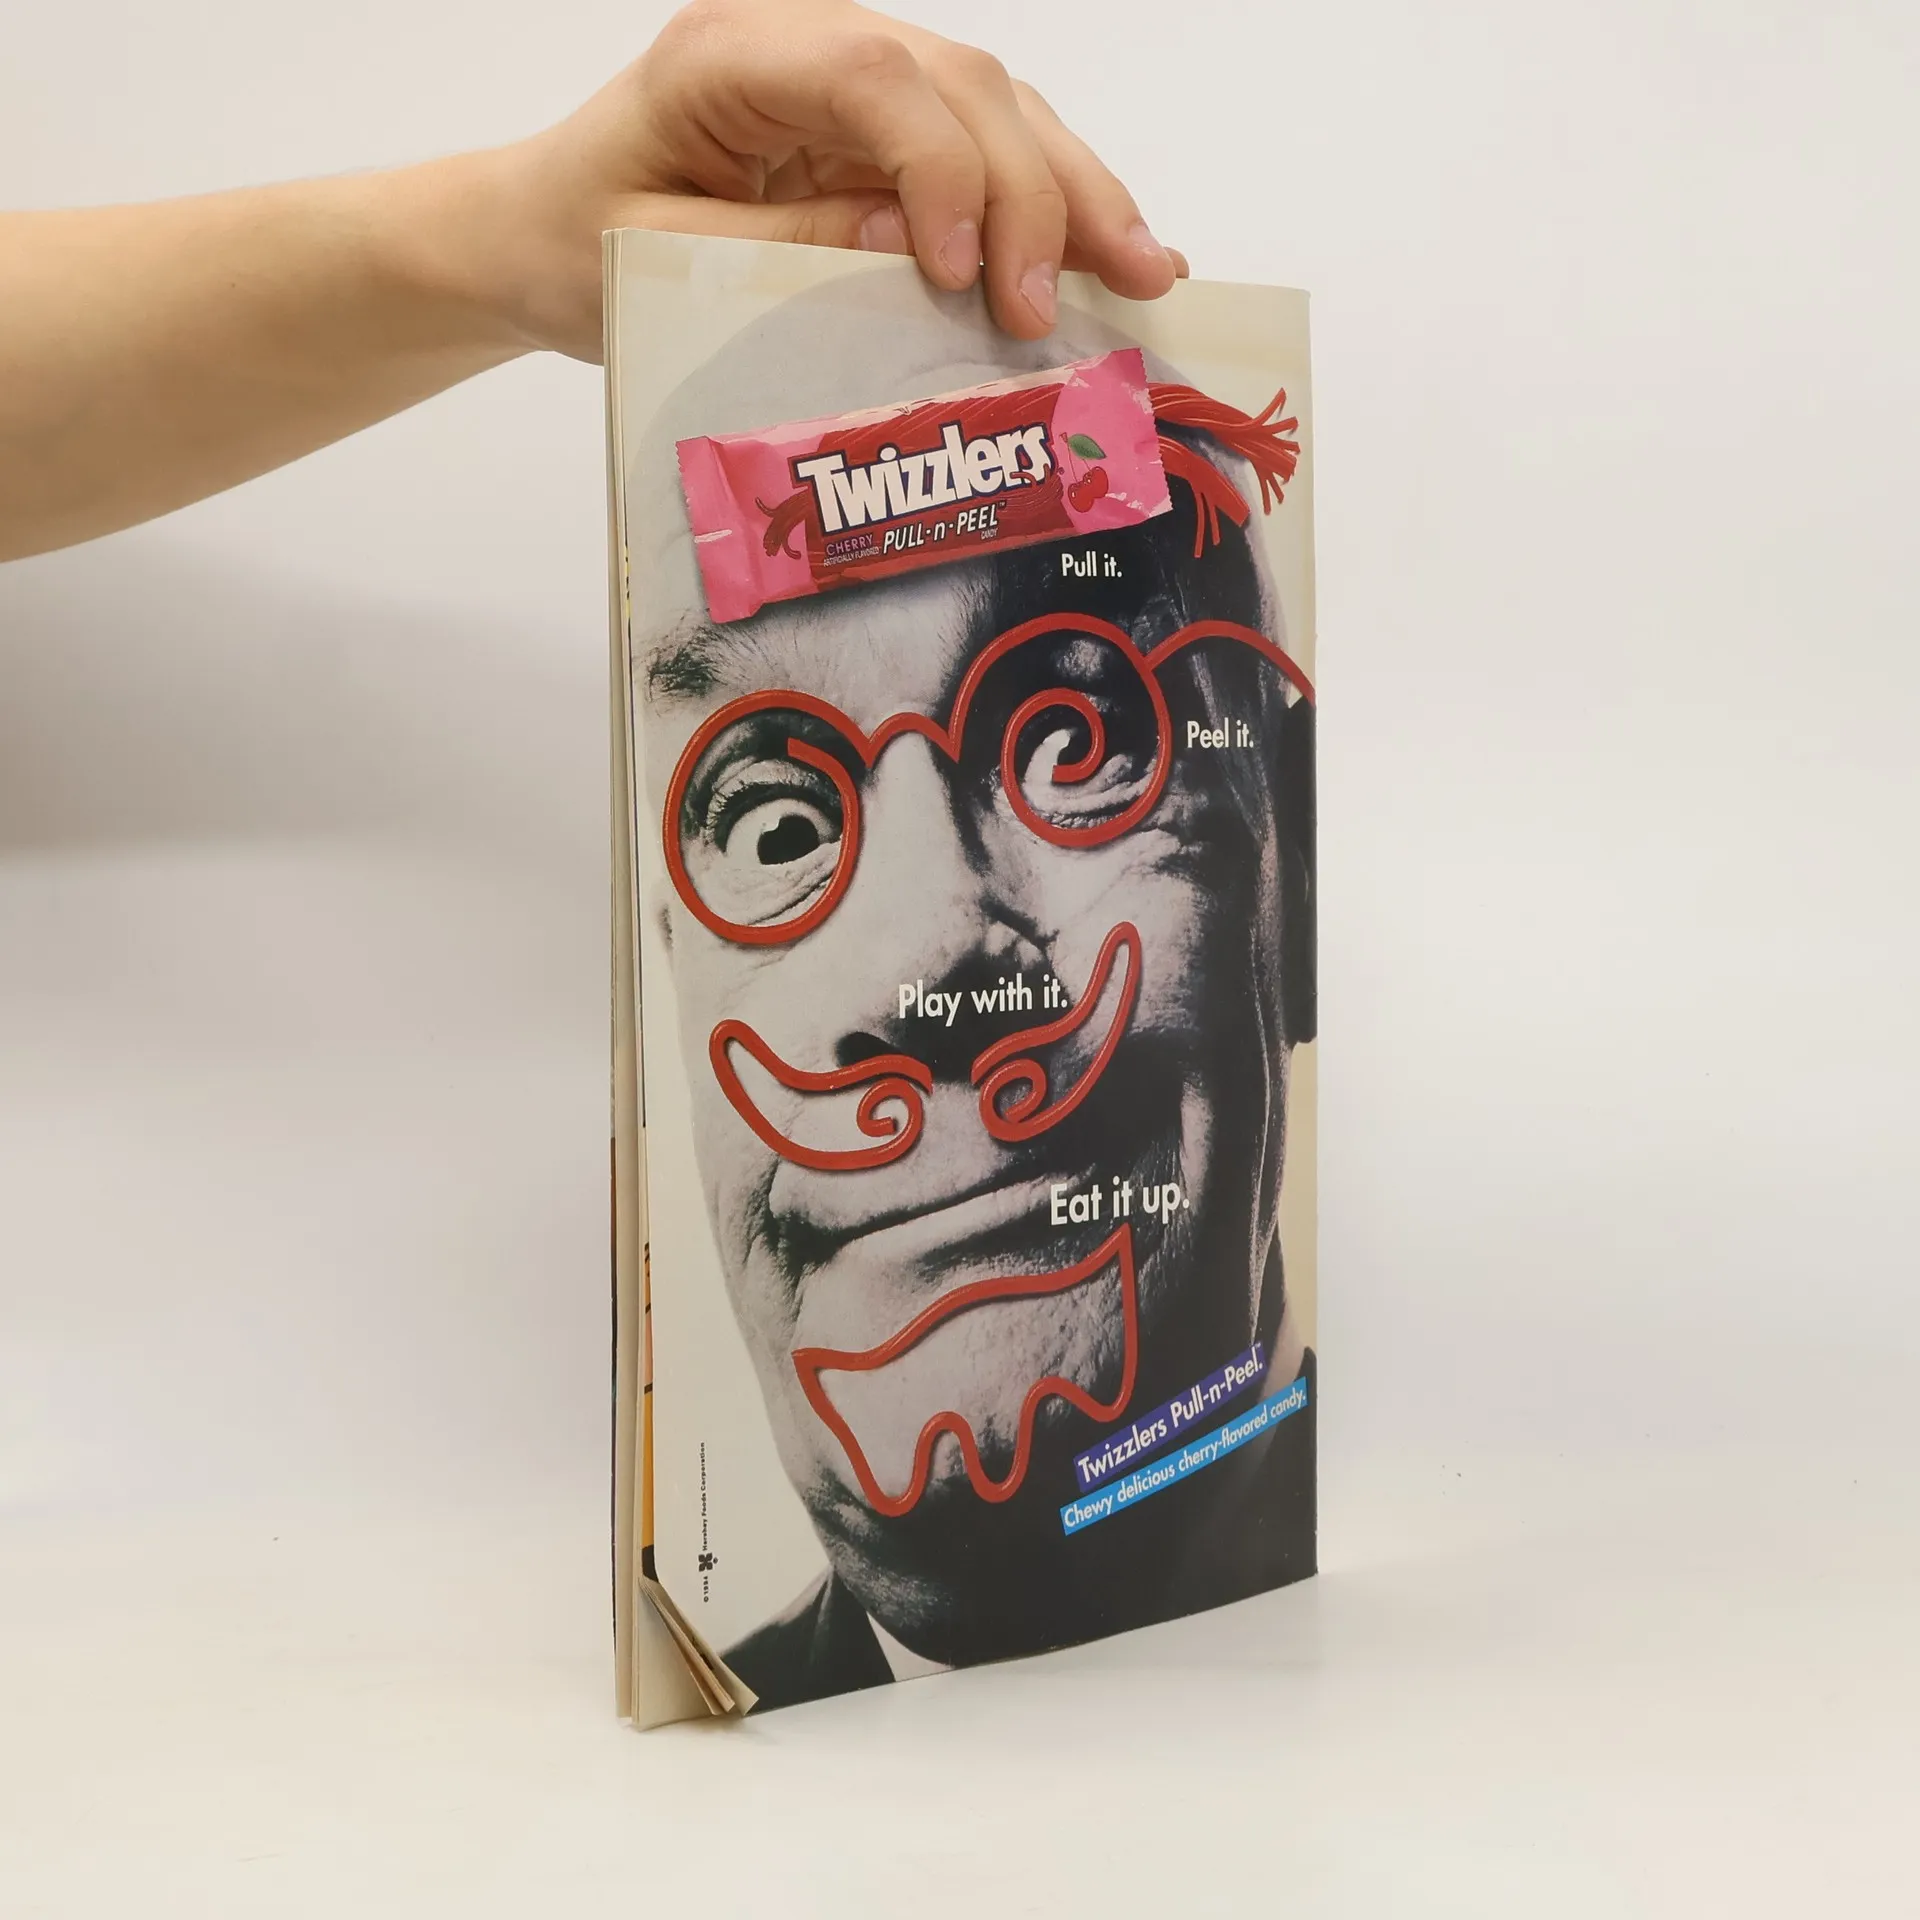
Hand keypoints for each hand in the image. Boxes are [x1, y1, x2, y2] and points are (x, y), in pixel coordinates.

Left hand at [483, 0, 1184, 358]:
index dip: (942, 169)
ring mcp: (854, 87)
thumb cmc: (576, 249)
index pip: (875, 77)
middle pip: (962, 85)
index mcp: (731, 58)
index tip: (962, 275)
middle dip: (1036, 193)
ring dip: (1076, 194)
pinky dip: (1053, 207)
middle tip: (1070, 302)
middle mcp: (808, 49)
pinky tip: (1112, 255)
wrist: (539, 237)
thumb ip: (781, 254)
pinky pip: (988, 155)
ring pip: (998, 110)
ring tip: (1143, 275)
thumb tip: (908, 252)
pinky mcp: (882, 140)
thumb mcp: (659, 266)